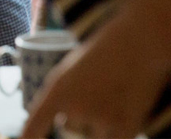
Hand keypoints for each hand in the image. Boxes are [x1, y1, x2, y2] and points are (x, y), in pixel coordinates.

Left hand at [21, 28, 167, 138]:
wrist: (140, 41)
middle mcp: (75, 107)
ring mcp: (101, 119)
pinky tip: (121, 114)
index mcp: (57, 89)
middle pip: (69, 130)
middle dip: (77, 121)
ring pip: (93, 137)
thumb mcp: (72, 67)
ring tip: (113, 98)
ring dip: (100, 127)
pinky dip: (116, 133)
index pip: (35, 124)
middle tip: (95, 97)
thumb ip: (62, 95)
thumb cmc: (105, 51)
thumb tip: (60, 121)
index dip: (29, 137)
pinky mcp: (127, 127)